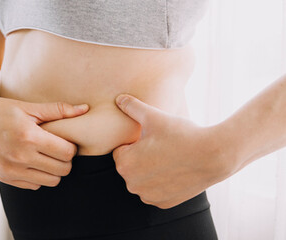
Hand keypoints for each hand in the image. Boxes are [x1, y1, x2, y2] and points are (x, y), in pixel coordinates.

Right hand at [0, 93, 88, 189]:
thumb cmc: (1, 110)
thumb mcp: (28, 106)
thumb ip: (58, 110)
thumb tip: (86, 109)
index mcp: (28, 136)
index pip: (67, 153)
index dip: (71, 147)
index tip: (64, 141)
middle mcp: (20, 156)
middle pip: (62, 169)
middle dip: (64, 160)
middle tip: (57, 149)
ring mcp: (11, 169)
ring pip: (51, 181)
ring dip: (52, 170)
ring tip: (45, 156)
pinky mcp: (4, 177)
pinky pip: (34, 185)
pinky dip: (37, 176)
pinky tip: (31, 162)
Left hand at [113, 94, 234, 208]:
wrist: (215, 155)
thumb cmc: (182, 134)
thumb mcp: (154, 116)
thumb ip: (132, 107)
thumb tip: (118, 98)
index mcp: (124, 164)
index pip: (121, 150)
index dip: (136, 142)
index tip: (153, 138)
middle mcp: (132, 184)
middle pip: (131, 166)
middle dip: (141, 157)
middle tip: (163, 147)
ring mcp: (148, 196)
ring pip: (143, 179)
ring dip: (151, 171)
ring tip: (170, 157)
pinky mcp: (163, 203)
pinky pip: (156, 191)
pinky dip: (163, 183)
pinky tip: (175, 171)